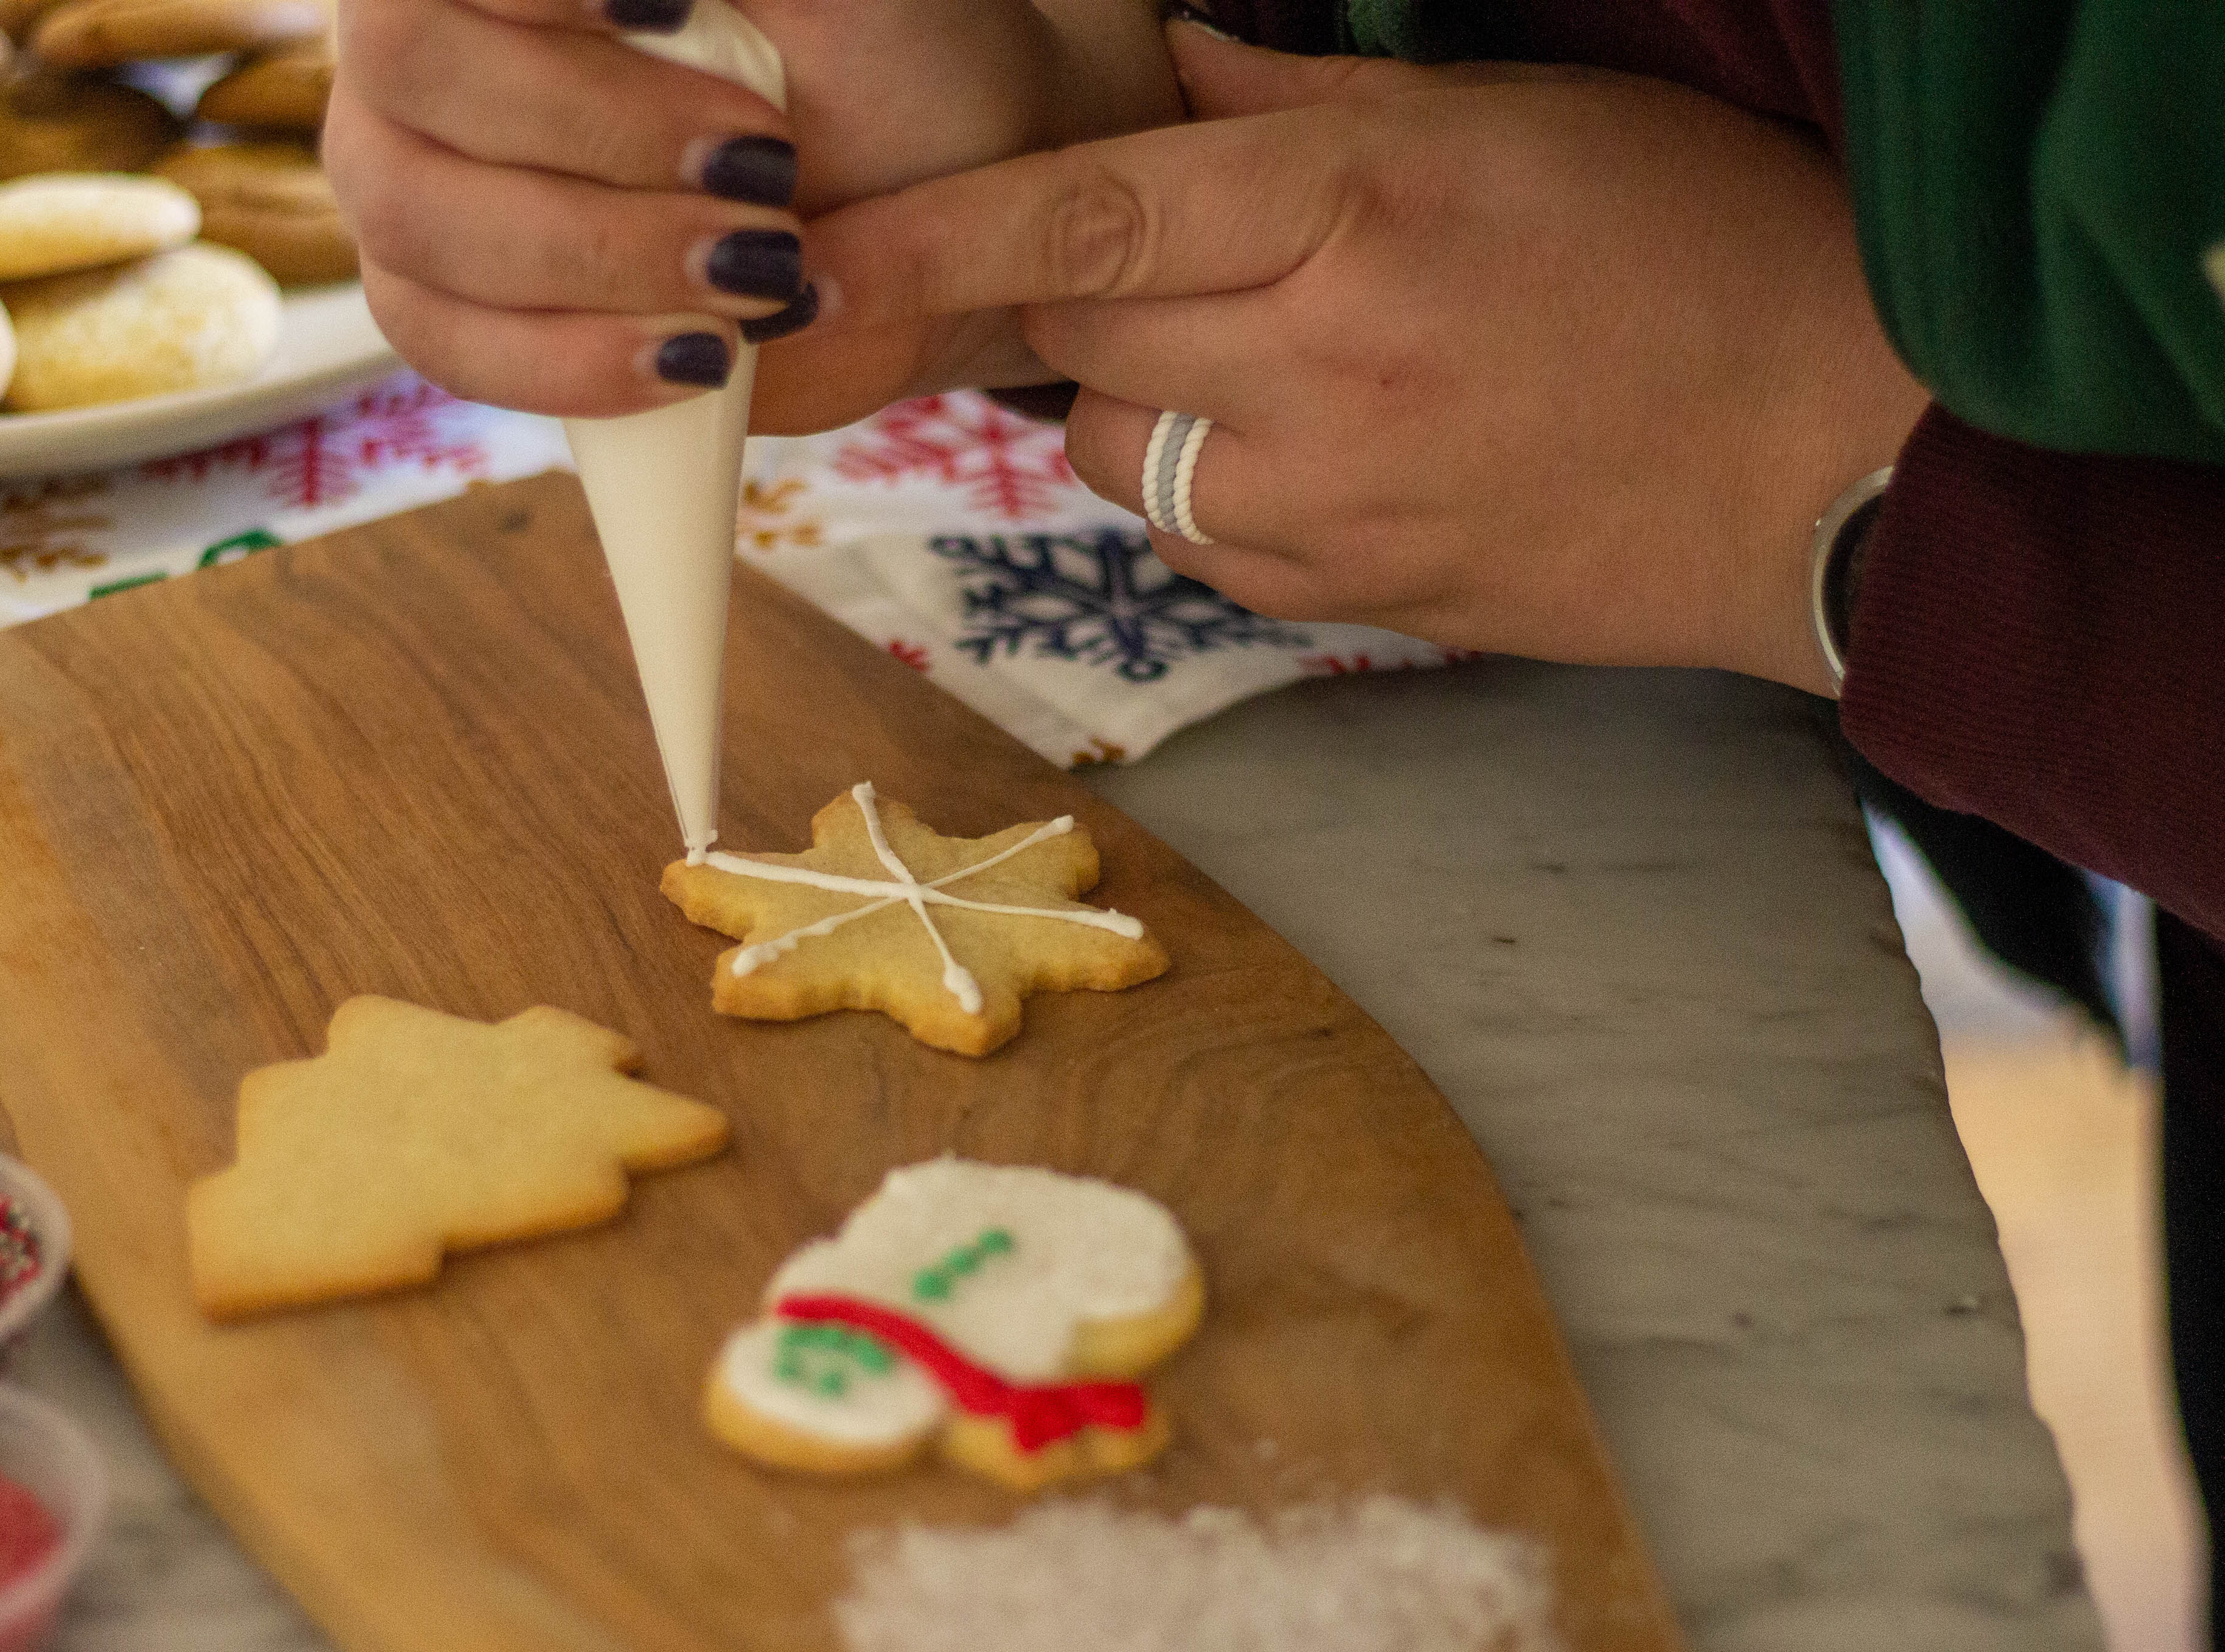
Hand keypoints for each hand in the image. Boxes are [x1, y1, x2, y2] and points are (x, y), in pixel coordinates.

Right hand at [325, 0, 1179, 422]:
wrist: (932, 200)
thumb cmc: (889, 53)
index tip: (675, 8)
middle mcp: (427, 39)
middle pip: (410, 68)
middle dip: (593, 132)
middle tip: (762, 176)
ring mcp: (414, 170)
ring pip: (415, 217)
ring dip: (596, 258)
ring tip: (754, 281)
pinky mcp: (446, 299)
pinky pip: (444, 340)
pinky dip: (572, 361)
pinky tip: (692, 360)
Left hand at [803, 23, 1930, 691]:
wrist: (1826, 465)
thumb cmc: (1697, 257)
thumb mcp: (1516, 122)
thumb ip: (1311, 108)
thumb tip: (1167, 77)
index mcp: (1357, 214)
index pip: (1080, 214)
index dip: (921, 239)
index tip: (797, 268)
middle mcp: (1319, 368)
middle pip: (1073, 329)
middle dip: (1082, 283)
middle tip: (1192, 254)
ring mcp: (1327, 505)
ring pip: (1114, 448)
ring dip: (1146, 392)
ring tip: (1286, 358)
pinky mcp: (1344, 601)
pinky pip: (1191, 538)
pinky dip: (1210, 485)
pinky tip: (1326, 445)